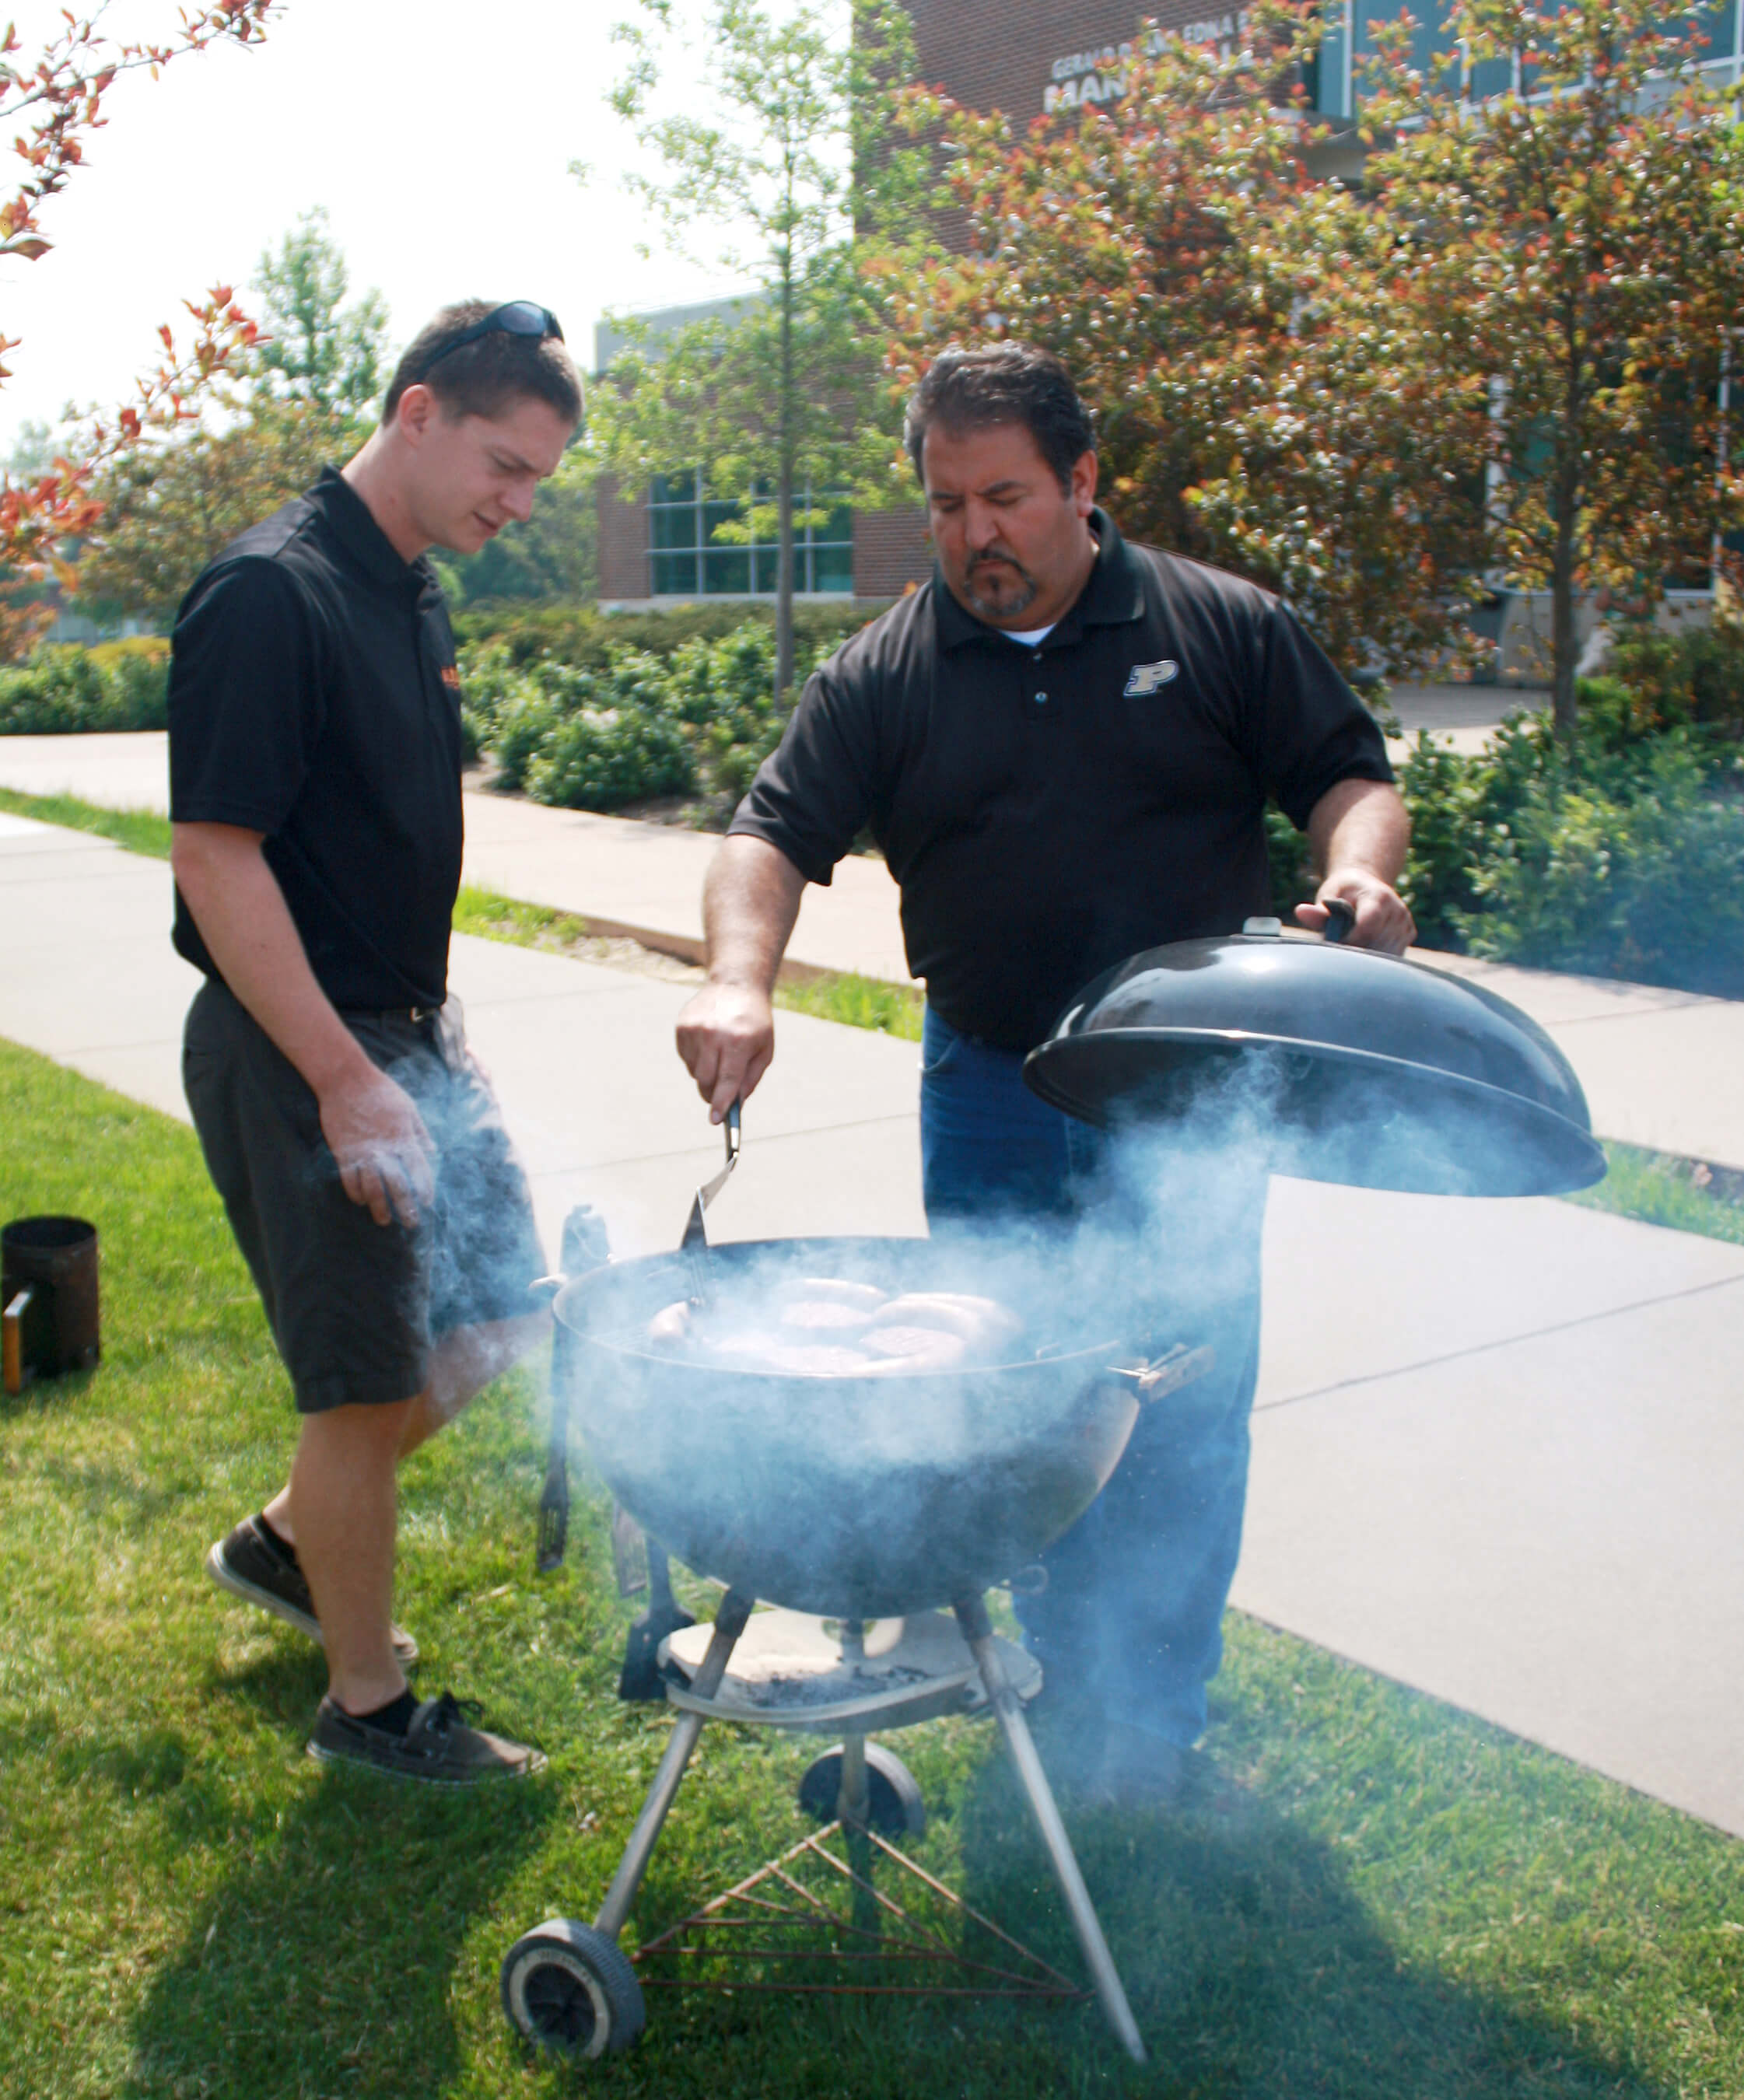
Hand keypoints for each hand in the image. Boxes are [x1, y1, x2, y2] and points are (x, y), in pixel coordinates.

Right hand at [318, 1065, 436, 1227]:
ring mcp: (362, 1152)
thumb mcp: (408, 1107)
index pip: (419, 1169)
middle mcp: (385, 1148)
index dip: (424, 1188)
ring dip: (378, 1207)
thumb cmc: (381, 1090)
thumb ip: (419, 1131)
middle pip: (397, 1185)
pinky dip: (355, 1193)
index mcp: (404, 1136)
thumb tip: (432, 1151)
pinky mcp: (342, 1152)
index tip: (427, 1203)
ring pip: (372, 1188)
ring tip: (383, 1221)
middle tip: (410, 1223)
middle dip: (405, 1207)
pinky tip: (360, 1201)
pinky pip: (348, 1179)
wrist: (346, 1080)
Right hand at [676, 981, 774, 1122]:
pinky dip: (697, 1060)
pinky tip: (709, 1044)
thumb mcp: (764, 1050)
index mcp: (738, 1041)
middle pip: (706, 1080)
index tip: (715, 1119)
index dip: (721, 1102)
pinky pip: (686, 1057)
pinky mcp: (682, 1026)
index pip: (727, 1080)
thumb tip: (734, 1105)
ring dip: (706, 1074)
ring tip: (719, 1057)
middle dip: (711, 1093)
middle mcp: (714, 1035)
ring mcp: (695, 1029)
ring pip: (694, 1071)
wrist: (736, 985)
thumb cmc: (755, 1022)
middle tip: (718, 1098)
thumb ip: (749, 1079)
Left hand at [1295, 868, 1415, 954]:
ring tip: (1352, 946)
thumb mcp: (1328, 895)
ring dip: (1366, 957)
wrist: (1365, 883)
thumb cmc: (1343, 891)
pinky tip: (1365, 949)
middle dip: (1355, 951)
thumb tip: (1300, 912)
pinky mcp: (1408, 934)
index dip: (1349, 940)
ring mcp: (1405, 923)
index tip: (1334, 943)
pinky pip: (1392, 956)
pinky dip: (1377, 957)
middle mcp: (1398, 910)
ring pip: (1385, 954)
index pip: (1367, 928)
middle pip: (1376, 944)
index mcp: (1379, 897)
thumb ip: (1318, 911)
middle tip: (1339, 948)